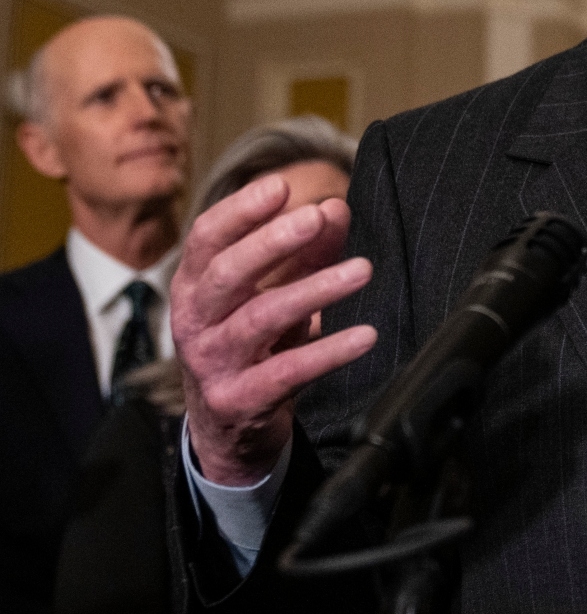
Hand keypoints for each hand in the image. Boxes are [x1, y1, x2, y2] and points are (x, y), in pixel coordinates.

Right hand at [176, 173, 376, 485]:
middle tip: (315, 218)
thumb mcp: (273, 293)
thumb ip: (305, 251)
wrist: (226, 428)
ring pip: (260, 319)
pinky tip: (365, 335)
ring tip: (361, 271)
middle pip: (227, 273)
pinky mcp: (239, 400)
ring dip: (314, 290)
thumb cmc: (252, 345)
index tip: (281, 186)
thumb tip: (335, 208)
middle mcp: (194, 321)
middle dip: (271, 242)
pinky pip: (287, 371)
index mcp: (194, 286)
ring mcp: (212, 363)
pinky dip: (329, 351)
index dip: (241, 210)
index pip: (206, 238)